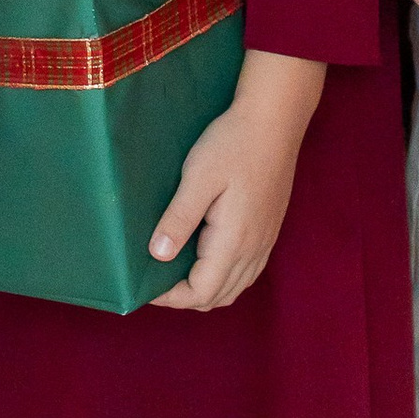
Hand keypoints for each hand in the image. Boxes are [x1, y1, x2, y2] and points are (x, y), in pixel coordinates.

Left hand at [147, 50, 323, 309]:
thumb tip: (158, 256)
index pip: (200, 292)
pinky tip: (205, 257)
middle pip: (217, 296)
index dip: (170, 297)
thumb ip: (179, 218)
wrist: (275, 120)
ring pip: (235, 287)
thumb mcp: (199, 177)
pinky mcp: (269, 229)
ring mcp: (265, 241)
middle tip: (154, 279)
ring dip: (205, 288)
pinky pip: (246, 271)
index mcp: (234, 241)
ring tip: (175, 271)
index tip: (143, 284)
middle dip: (184, 297)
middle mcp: (253, 249)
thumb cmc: (233, 143)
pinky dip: (223, 277)